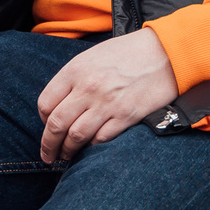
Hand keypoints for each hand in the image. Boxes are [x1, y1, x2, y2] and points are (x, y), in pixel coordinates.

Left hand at [34, 29, 177, 163]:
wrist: (167, 52)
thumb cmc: (129, 52)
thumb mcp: (93, 56)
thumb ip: (74, 78)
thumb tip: (59, 104)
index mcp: (75, 71)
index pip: (45, 104)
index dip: (43, 121)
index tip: (47, 127)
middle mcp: (87, 88)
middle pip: (56, 124)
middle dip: (48, 145)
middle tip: (48, 155)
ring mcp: (107, 104)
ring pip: (75, 137)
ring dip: (67, 151)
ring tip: (66, 157)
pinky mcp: (127, 116)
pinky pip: (100, 140)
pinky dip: (92, 148)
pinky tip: (90, 149)